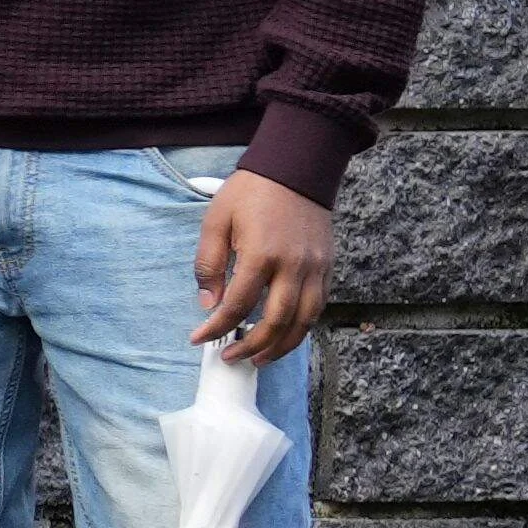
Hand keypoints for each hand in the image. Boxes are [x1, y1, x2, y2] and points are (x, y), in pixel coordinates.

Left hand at [193, 169, 333, 366]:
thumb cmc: (250, 192)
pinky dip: (303, 327)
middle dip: (252, 346)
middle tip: (231, 358)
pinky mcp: (328, 267)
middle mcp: (293, 267)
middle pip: (276, 322)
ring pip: (304, 321)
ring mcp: (315, 269)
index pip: (237, 304)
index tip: (199, 339)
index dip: (217, 327)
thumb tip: (208, 303)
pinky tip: (285, 335)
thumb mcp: (216, 221)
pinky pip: (318, 307)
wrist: (296, 169)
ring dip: (282, 345)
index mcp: (261, 255)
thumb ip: (209, 264)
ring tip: (260, 358)